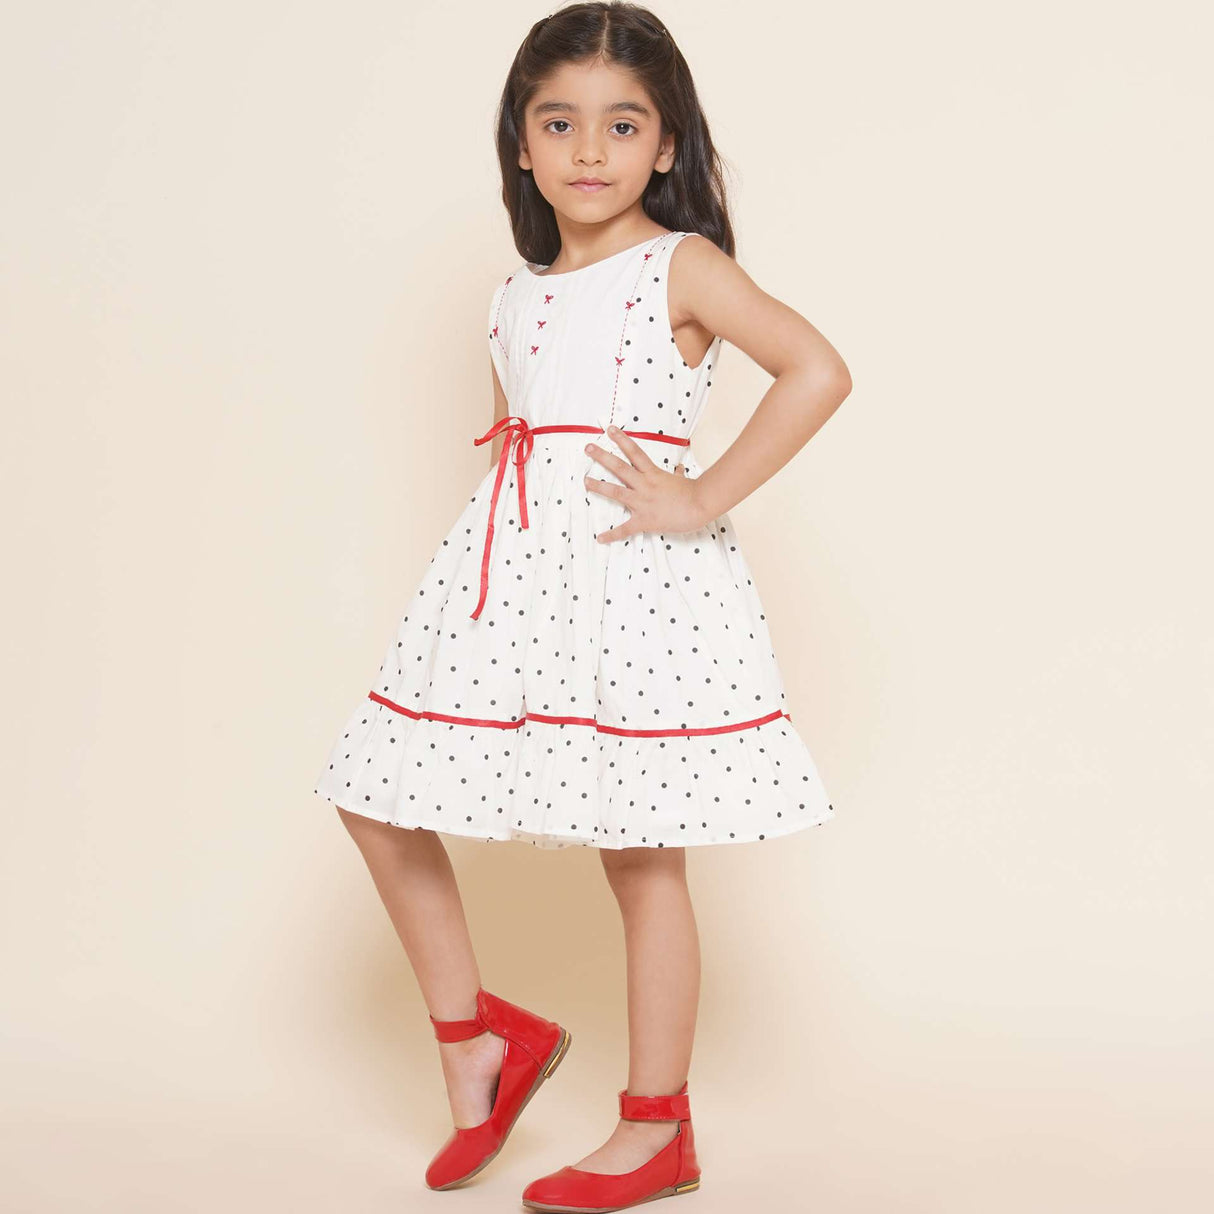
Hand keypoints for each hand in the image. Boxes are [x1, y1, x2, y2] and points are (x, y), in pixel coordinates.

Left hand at [584, 426, 707, 542]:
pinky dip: (612, 534)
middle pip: (620, 467)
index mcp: (653, 473)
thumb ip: (676, 474)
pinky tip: (600, 538)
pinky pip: (625, 529)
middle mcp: (644, 485)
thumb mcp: (682, 479)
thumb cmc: (694, 493)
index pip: (634, 452)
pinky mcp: (644, 520)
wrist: (700, 505)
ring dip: (598, 486)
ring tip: (585, 481)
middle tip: (588, 448)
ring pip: (616, 492)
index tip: (610, 430)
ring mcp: (642, 502)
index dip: (622, 440)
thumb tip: (679, 469)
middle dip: (602, 457)